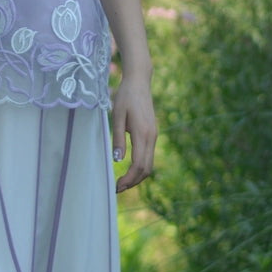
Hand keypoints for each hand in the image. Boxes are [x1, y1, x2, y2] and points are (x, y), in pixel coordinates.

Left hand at [112, 77, 156, 192]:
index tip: (117, 186)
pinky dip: (140, 167)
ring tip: (122, 182)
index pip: (139, 164)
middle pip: (146, 169)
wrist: (139, 82)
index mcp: (143, 133)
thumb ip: (117, 138)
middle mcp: (151, 137)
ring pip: (149, 164)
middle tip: (117, 188)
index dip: (129, 179)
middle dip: (133, 181)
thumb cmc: (125, 96)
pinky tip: (129, 168)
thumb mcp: (117, 116)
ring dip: (137, 176)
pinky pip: (148, 156)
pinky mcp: (152, 133)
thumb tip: (117, 160)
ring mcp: (154, 136)